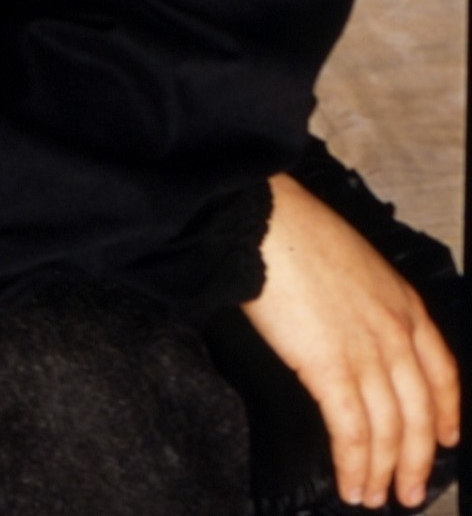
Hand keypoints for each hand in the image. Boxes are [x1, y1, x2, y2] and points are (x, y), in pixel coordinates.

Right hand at [245, 172, 461, 508]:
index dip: (445, 413)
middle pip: (418, 414)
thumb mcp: (350, 261)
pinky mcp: (331, 370)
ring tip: (373, 496)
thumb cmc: (291, 229)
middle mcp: (395, 334)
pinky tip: (350, 484)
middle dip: (416, 460)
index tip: (445, 438)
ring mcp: (367, 354)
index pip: (441, 373)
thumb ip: (363, 303)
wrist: (261, 218)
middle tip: (409, 491)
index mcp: (404, 303)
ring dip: (383, 472)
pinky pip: (352, 433)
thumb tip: (346, 333)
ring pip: (389, 431)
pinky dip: (354, 466)